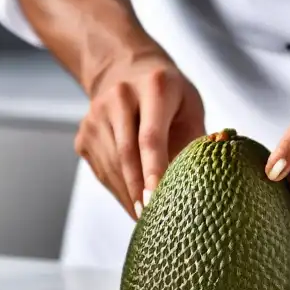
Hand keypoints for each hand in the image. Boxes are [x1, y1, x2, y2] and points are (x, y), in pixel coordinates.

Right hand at [76, 47, 205, 219]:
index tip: (159, 198)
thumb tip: (206, 184)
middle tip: (153, 220)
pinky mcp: (84, 135)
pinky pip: (102, 172)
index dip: (154, 170)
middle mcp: (119, 96)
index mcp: (154, 86)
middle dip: (139, 190)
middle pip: (127, 154)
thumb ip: (197, 142)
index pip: (151, 136)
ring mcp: (95, 116)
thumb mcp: (190, 107)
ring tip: (147, 218)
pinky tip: (134, 202)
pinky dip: (119, 191)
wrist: (125, 70)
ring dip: (129, 196)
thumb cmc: (169, 95)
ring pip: (112, 167)